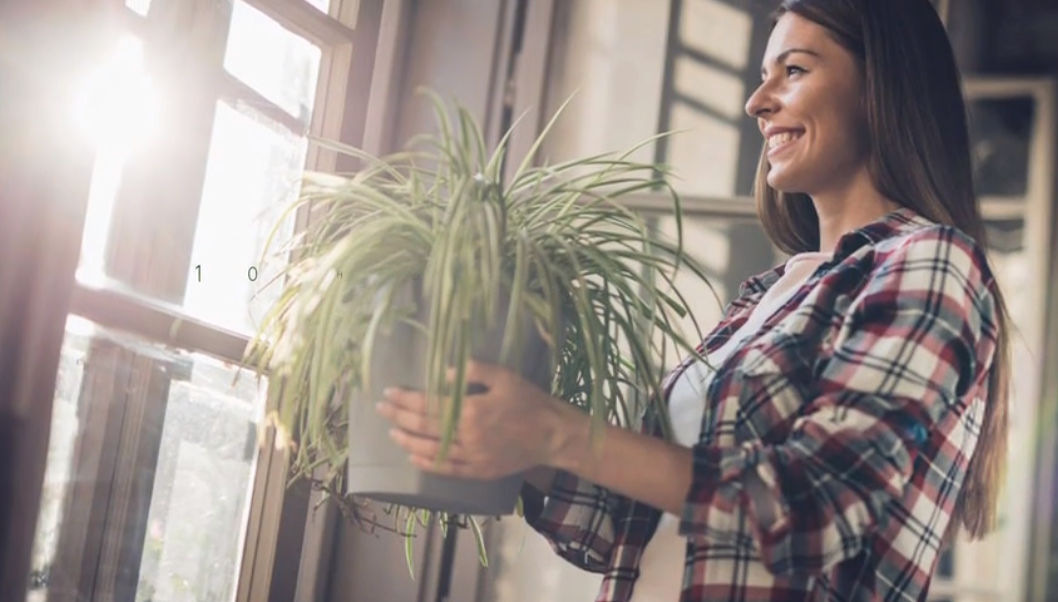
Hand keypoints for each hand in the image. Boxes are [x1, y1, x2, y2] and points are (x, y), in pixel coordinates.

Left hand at [375, 360, 569, 479]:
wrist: (553, 434)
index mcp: (472, 410)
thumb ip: (473, 370)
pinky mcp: (479, 471)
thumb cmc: (529, 401)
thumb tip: (441, 374)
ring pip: (430, 451)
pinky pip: (447, 470)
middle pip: (424, 426)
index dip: (405, 398)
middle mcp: (467, 436)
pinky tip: (414, 457)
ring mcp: (472, 457)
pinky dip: (427, 464)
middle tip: (381, 408)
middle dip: (399, 416)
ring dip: (407, 441)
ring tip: (392, 432)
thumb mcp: (504, 376)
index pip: (428, 404)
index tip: (389, 392)